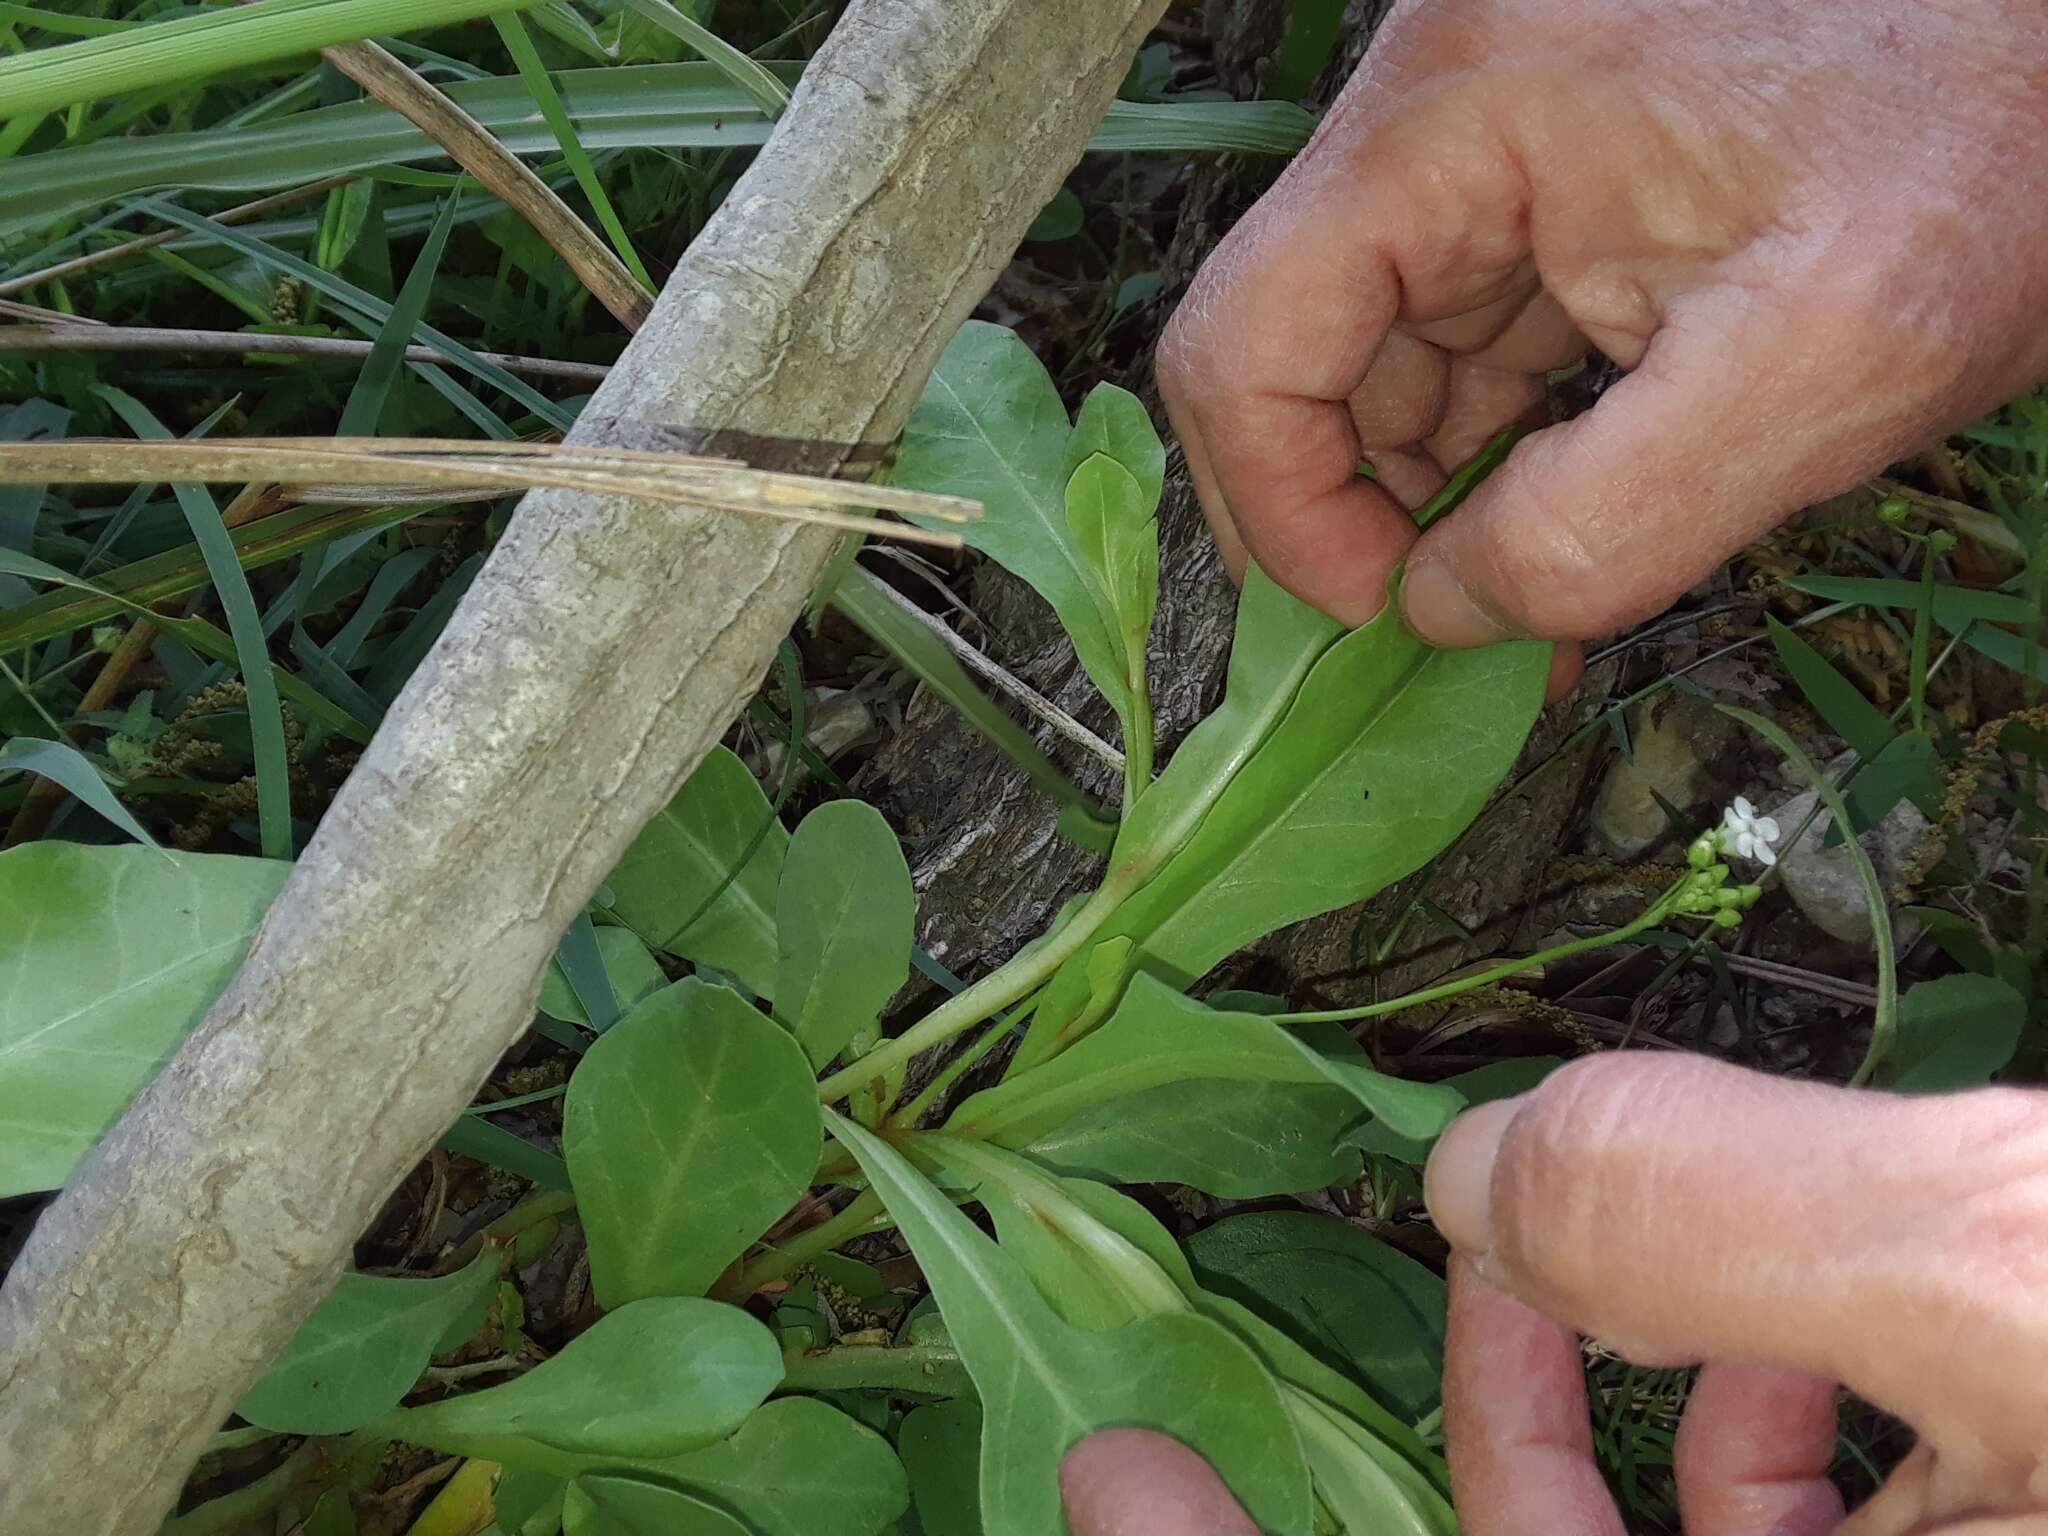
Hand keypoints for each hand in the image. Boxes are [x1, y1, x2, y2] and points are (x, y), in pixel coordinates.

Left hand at [1060, 1055, 2047, 1534]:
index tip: (1114, 1481)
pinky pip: (1837, 1535)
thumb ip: (1735, 1219)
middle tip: (1457, 1249)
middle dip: (1488, 1419)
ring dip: (1658, 1391)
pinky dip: (1790, 1420)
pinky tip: (1811, 1308)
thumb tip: (1488, 1168)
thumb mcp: (2010, 1290)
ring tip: (1649, 1257)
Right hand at [1158, 0, 2047, 687]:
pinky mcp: (1537, 169)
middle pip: (1291, 353)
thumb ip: (1604, 526)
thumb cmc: (1992, 149)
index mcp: (1458, 119)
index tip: (1388, 625)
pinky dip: (1485, 444)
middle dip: (1352, 516)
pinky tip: (1545, 526)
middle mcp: (1436, 105)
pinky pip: (1458, 330)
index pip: (1244, 347)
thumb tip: (1442, 610)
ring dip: (1422, 494)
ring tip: (1520, 602)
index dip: (1283, 515)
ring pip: (1368, 355)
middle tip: (1448, 635)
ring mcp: (1480, 133)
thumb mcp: (1819, 372)